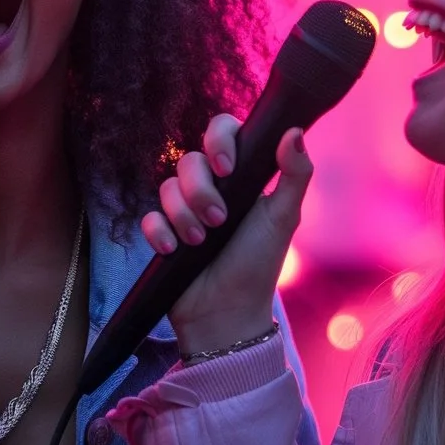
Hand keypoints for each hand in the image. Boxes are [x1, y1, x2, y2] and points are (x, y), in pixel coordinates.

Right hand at [139, 115, 310, 353]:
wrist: (227, 313)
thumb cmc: (260, 264)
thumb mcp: (284, 217)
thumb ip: (295, 174)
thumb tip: (294, 131)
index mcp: (241, 177)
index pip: (222, 132)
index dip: (218, 141)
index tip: (226, 168)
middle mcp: (211, 188)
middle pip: (189, 160)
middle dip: (200, 190)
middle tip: (219, 220)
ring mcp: (184, 211)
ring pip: (167, 187)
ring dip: (183, 216)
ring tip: (201, 242)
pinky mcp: (163, 234)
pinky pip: (149, 217)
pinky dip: (160, 233)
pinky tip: (174, 251)